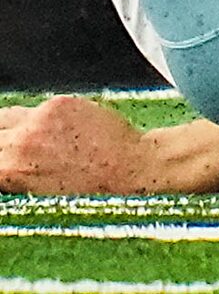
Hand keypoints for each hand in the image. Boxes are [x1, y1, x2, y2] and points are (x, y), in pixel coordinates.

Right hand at [0, 96, 160, 192]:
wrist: (130, 169)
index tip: (4, 158)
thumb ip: (13, 172)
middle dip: (1, 138)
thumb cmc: (88, 190)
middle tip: (13, 146)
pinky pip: (39, 108)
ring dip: (15, 126)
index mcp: (9, 170)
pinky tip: (62, 130)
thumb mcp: (35, 191)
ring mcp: (40, 119)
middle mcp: (20, 142)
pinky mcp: (60, 104)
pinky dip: (44, 117)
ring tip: (37, 139)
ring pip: (9, 115)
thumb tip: (6, 161)